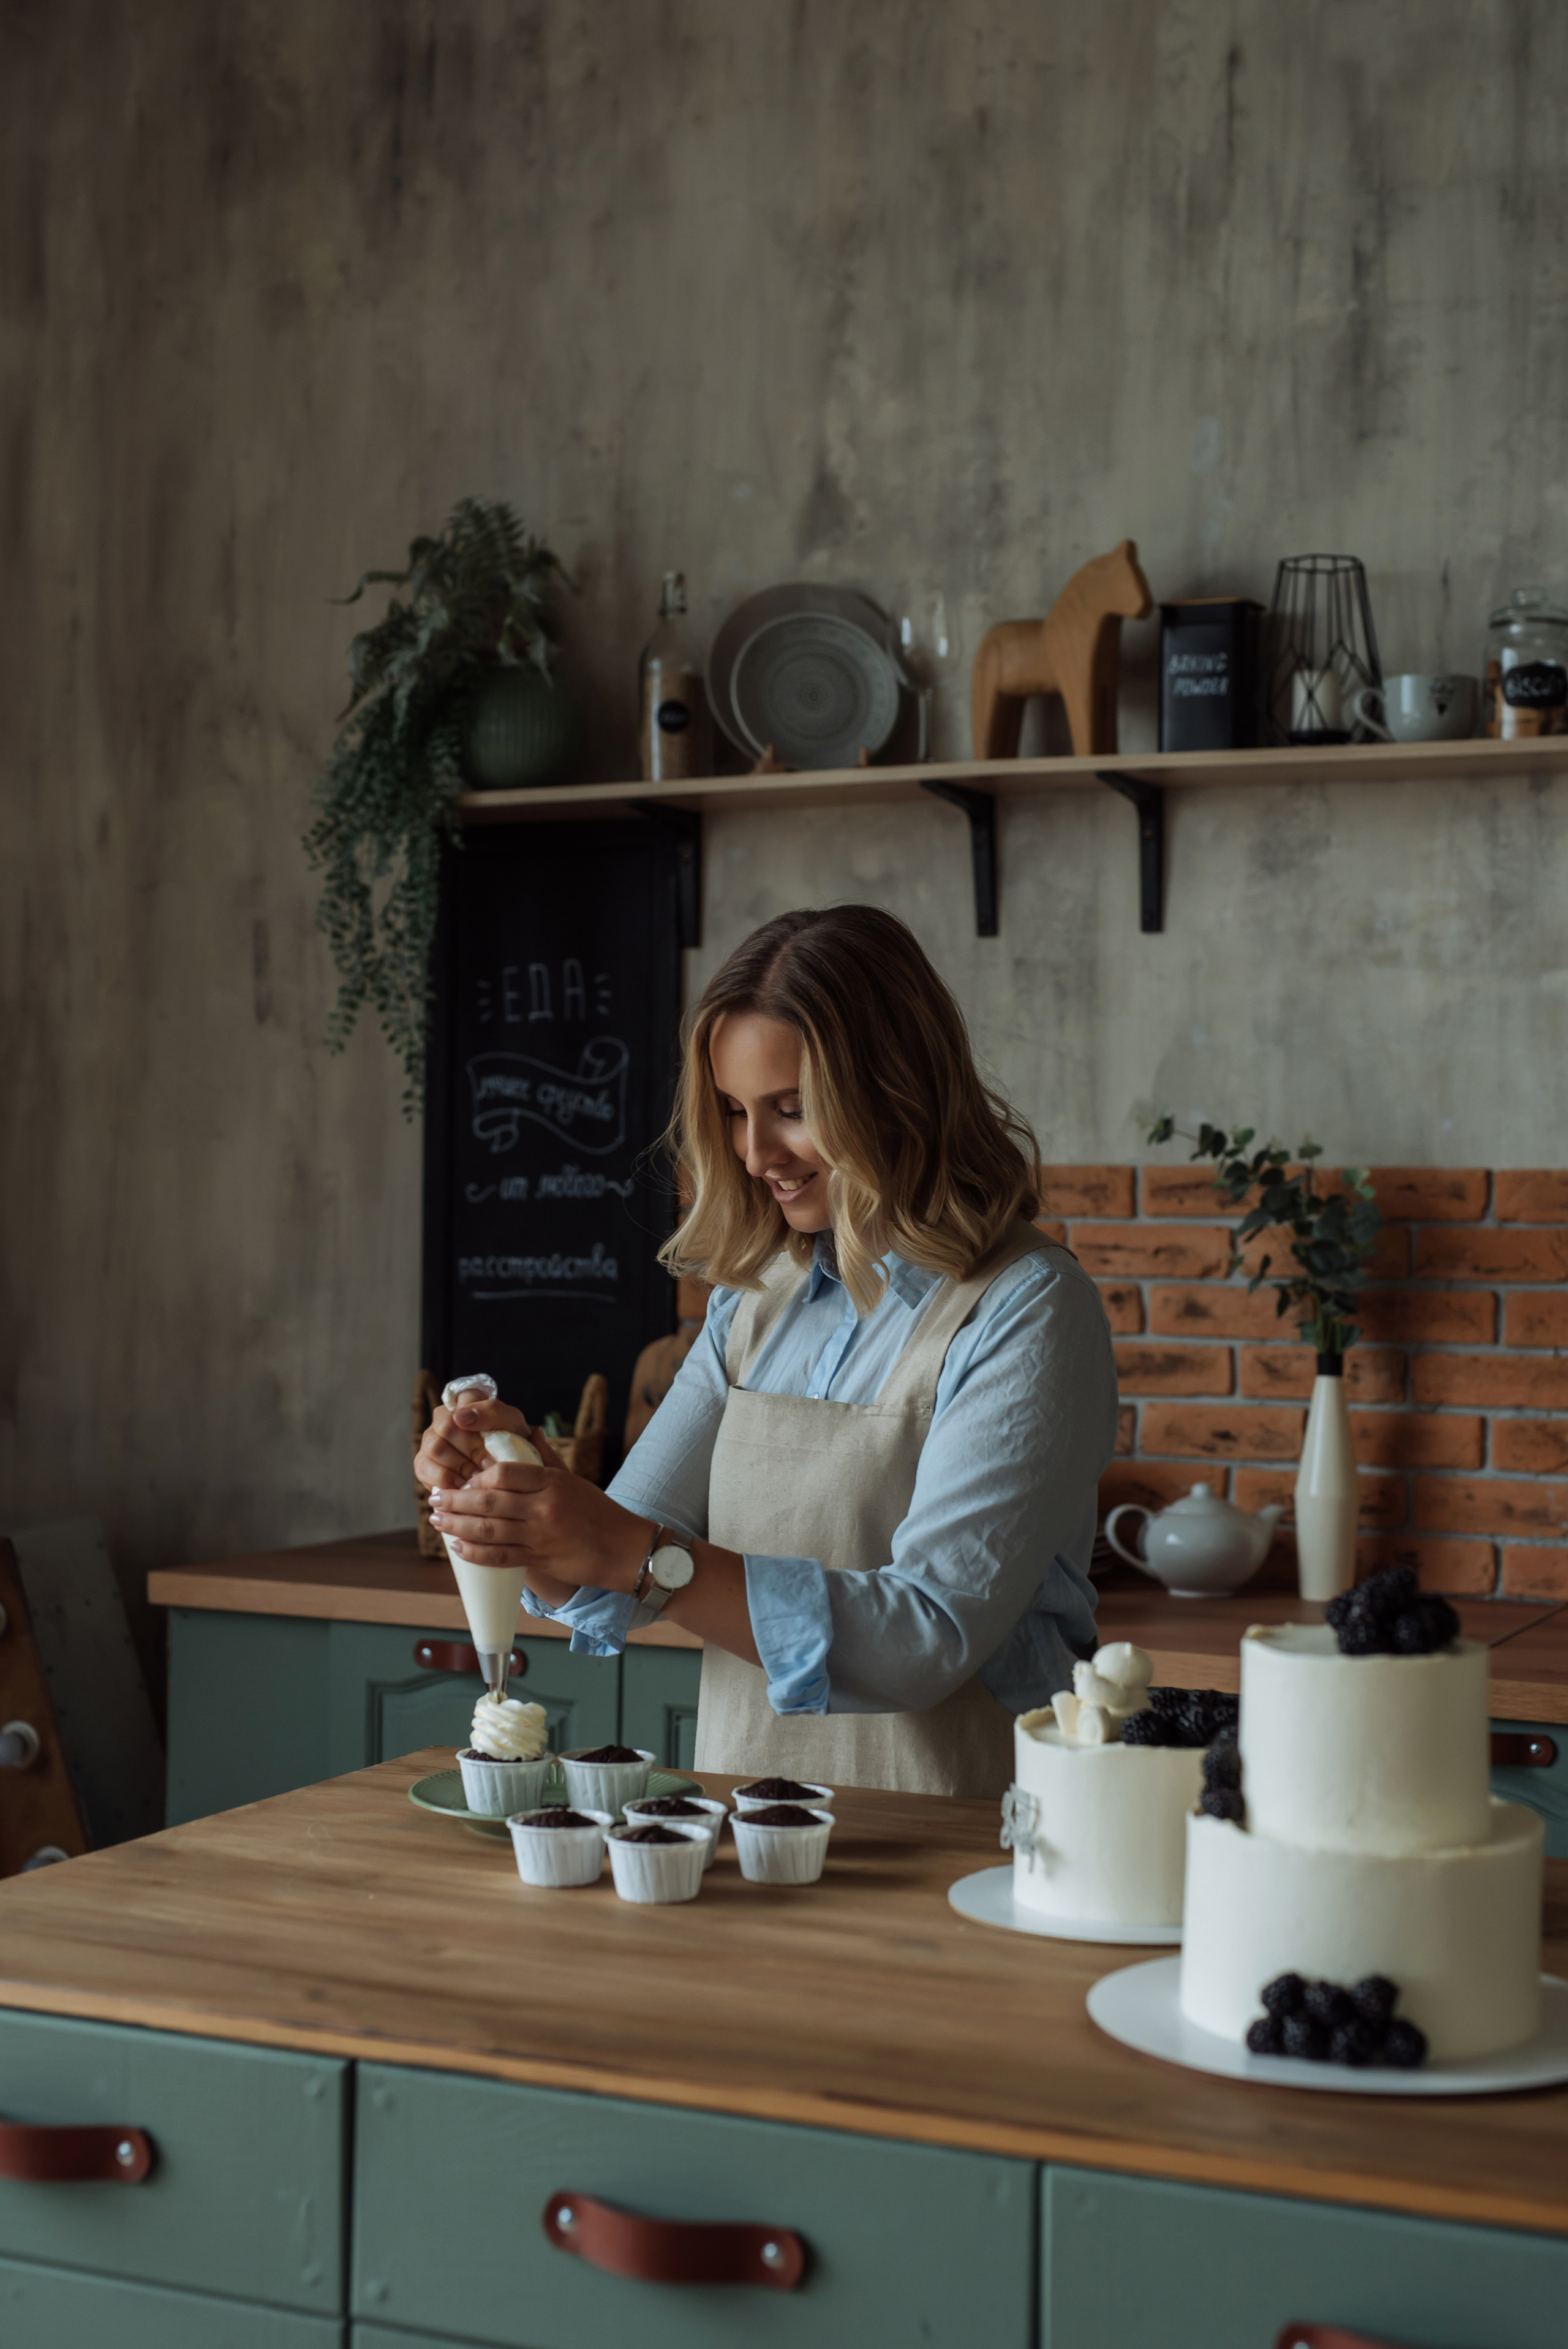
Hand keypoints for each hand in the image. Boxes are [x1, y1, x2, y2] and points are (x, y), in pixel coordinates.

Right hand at [415, 1393, 537, 1492]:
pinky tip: (461, 1486)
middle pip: (447, 1426)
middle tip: (490, 1466)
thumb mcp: (513, 1425)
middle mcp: (444, 1416)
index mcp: (467, 1401)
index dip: (477, 1417)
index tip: (490, 1437)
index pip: (465, 1399)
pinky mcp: (423, 1463)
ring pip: (435, 1448)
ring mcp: (430, 1440)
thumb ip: (493, 1412)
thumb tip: (460, 1416)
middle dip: (472, 1450)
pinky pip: (425, 1468)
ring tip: (478, 1478)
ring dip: (460, 1466)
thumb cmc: (511, 1445)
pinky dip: (445, 1480)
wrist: (506, 1474)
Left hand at [429, 1457, 652, 1601]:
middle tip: (434, 1501)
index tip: (460, 1481)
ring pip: (488, 1530)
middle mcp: (544, 1507)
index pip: (504, 1473)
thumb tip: (531, 1431)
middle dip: (454, 1502)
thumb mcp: (576, 1480)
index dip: (475, 1478)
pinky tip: (458, 1547)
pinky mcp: (540, 1559)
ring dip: (456, 1526)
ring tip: (438, 1522)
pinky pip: (499, 1556)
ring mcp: (541, 1535)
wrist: (626, 1550)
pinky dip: (475, 1552)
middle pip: (488, 1502)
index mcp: (552, 1482)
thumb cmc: (601, 1513)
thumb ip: (548, 1458)